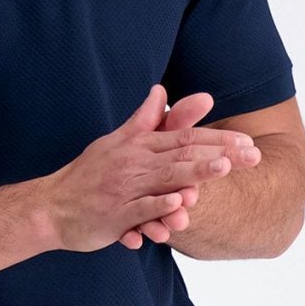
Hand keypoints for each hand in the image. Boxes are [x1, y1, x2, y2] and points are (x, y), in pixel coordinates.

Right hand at [41, 84, 261, 253]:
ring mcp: (123, 188)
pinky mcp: (114, 215)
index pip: (184, 136)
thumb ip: (143, 120)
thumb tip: (160, 90)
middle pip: (182, 154)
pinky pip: (139, 209)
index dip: (217, 139)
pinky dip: (159, 205)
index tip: (248, 142)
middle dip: (220, 153)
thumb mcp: (116, 142)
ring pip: (164, 178)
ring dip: (194, 172)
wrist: (51, 206)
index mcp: (138, 145)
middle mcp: (133, 163)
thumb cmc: (87, 176)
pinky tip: (181, 202)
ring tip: (224, 168)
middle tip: (253, 155)